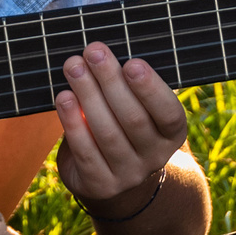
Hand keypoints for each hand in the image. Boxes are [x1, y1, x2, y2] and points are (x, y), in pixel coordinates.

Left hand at [53, 40, 190, 210]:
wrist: (114, 176)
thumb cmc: (123, 124)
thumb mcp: (137, 106)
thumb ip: (129, 83)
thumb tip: (104, 49)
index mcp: (172, 133)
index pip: (168, 113)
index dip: (151, 89)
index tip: (132, 62)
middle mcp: (154, 156)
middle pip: (133, 119)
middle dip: (111, 81)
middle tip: (93, 51)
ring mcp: (128, 174)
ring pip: (107, 133)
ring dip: (88, 95)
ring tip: (73, 66)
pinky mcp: (100, 184)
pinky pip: (85, 151)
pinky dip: (72, 122)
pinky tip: (63, 98)